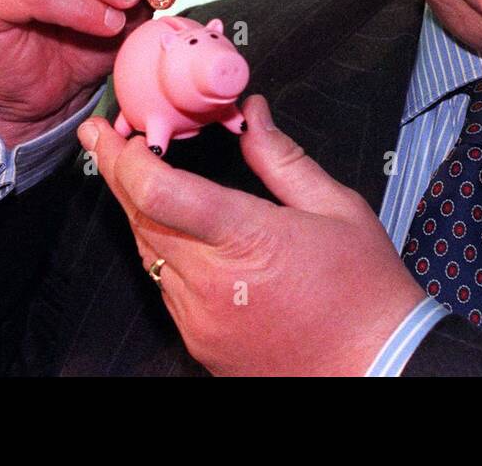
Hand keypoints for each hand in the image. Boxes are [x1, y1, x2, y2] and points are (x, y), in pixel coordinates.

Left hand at [78, 95, 427, 375]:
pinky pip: (165, 286)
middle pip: (140, 219)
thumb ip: (283, 159)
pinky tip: (171, 228)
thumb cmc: (364, 292)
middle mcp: (212, 283)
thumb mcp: (336, 207)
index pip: (162, 193)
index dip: (127, 158)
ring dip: (137, 211)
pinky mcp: (200, 342)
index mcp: (248, 240)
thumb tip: (254, 116)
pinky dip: (162, 250)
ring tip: (133, 174)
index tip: (112, 131)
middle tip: (104, 138)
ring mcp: (200, 318)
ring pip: (147, 253)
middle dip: (117, 173)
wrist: (377, 366)